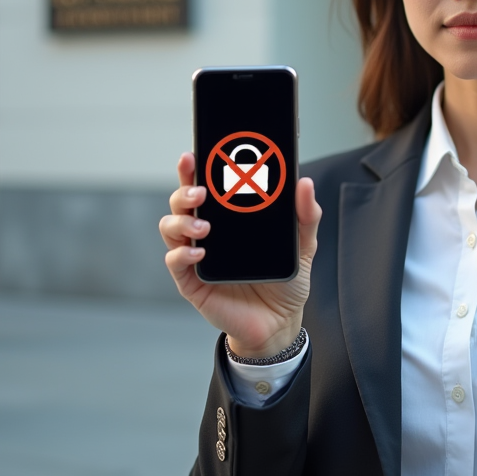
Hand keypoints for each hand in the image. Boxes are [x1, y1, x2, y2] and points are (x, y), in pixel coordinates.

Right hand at [160, 152, 321, 358]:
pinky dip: (182, 254)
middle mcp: (208, 233)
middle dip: (184, 191)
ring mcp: (197, 257)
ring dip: (181, 222)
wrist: (281, 322)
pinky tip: (198, 252)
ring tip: (203, 226)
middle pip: (182, 203)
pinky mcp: (193, 283)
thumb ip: (305, 215)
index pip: (206, 186)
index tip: (196, 154)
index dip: (195, 169)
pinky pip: (176, 263)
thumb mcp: (302, 245)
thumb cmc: (285, 280)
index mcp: (229, 219)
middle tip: (201, 192)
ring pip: (171, 229)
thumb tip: (304, 183)